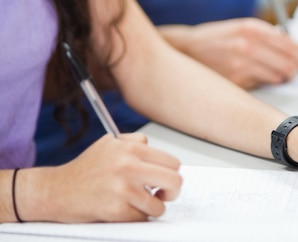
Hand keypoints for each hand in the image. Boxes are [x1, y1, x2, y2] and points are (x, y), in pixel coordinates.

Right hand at [19, 133, 181, 221]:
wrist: (59, 190)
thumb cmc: (85, 168)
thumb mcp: (110, 143)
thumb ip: (134, 142)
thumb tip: (156, 150)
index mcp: (131, 147)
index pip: (172, 162)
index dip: (172, 173)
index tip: (164, 180)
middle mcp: (129, 166)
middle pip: (174, 181)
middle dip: (172, 191)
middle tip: (163, 194)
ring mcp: (123, 189)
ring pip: (160, 205)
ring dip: (152, 207)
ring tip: (139, 203)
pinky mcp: (116, 210)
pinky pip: (142, 218)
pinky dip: (136, 217)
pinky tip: (124, 210)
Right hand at [160, 18, 297, 88]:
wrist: (187, 48)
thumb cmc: (216, 38)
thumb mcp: (240, 27)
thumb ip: (264, 35)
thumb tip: (290, 48)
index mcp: (250, 28)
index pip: (287, 44)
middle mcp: (247, 45)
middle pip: (286, 62)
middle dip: (296, 69)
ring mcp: (241, 64)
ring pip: (277, 76)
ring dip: (282, 78)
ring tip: (281, 76)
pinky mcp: (235, 80)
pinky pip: (261, 84)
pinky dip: (265, 83)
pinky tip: (261, 78)